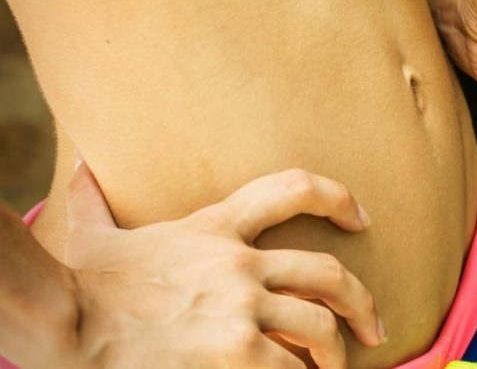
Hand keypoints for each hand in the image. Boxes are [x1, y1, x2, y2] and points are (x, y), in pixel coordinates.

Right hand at [63, 161, 382, 368]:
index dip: (337, 198)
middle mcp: (239, 263)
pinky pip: (290, 366)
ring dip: (334, 352)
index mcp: (215, 226)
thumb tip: (78, 163)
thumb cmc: (81, 286)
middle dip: (360, 302)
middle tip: (373, 327)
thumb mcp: (93, 233)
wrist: (67, 325)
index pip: (293, 189)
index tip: (361, 218)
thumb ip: (93, 198)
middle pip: (327, 273)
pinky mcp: (237, 351)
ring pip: (318, 327)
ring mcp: (241, 307)